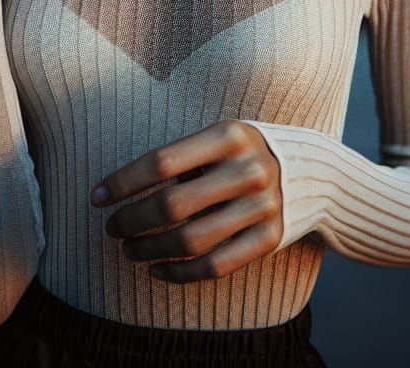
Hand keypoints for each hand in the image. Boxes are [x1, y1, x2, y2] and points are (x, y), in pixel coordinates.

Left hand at [90, 120, 283, 282]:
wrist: (313, 173)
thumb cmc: (244, 153)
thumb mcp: (220, 137)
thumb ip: (181, 156)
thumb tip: (117, 189)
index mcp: (229, 135)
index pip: (162, 161)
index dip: (123, 182)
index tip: (96, 197)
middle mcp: (248, 170)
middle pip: (172, 204)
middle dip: (131, 221)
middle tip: (111, 228)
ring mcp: (262, 207)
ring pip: (190, 240)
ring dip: (149, 250)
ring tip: (129, 250)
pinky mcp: (270, 239)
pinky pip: (215, 265)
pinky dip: (180, 273)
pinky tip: (158, 269)